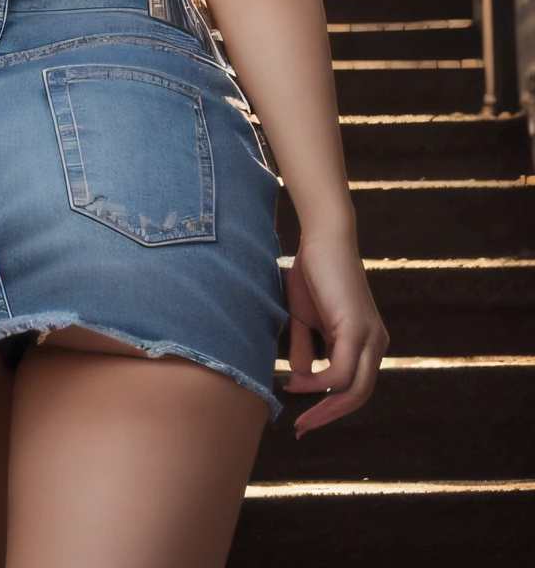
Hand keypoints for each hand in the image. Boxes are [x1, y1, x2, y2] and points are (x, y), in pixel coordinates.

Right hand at [281, 232, 388, 437]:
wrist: (323, 239)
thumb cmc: (313, 274)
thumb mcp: (305, 319)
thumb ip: (306, 349)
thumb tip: (301, 380)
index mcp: (367, 343)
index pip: (355, 389)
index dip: (329, 408)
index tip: (303, 421)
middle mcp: (376, 343)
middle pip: (358, 397)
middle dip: (328, 415)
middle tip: (301, 429)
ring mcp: (370, 337)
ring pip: (354, 390)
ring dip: (322, 402)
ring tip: (292, 396)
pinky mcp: (357, 329)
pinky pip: (342, 372)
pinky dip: (319, 382)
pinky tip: (298, 380)